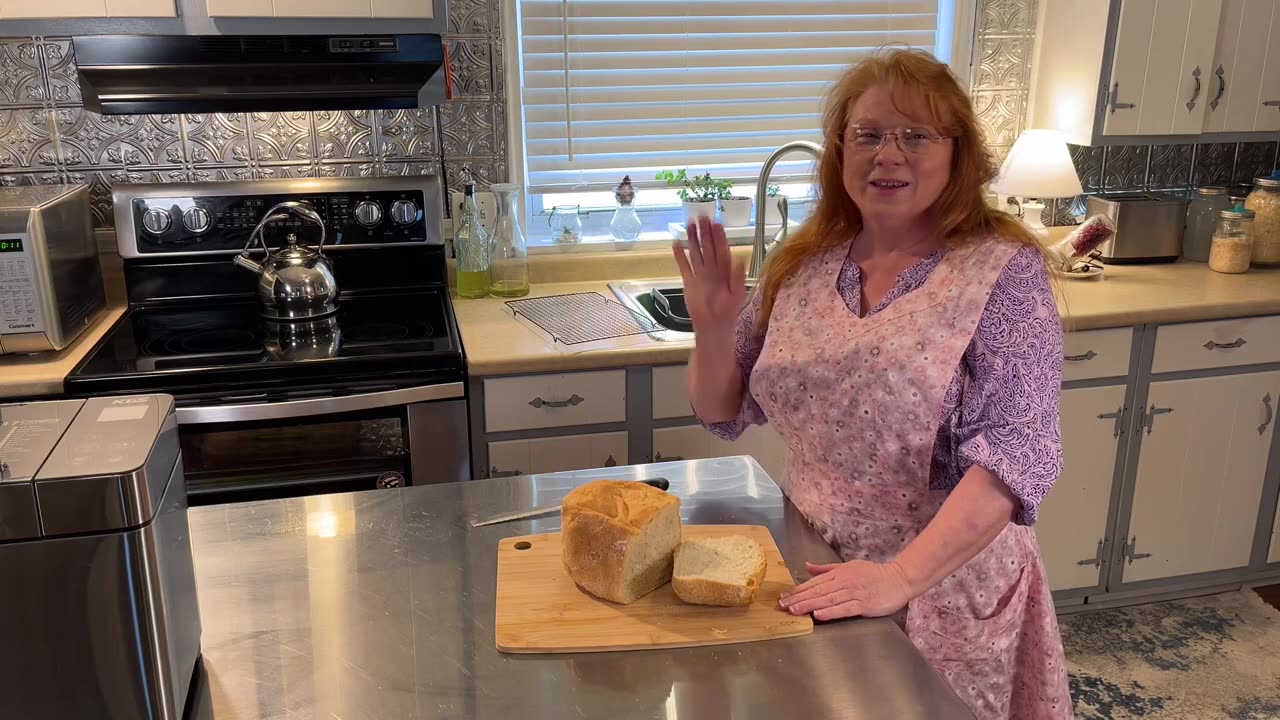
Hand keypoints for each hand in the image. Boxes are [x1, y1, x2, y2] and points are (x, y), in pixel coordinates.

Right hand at [673, 217, 746, 337]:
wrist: (714, 326)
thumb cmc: (728, 311)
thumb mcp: (737, 294)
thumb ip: (737, 276)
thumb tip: (738, 259)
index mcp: (725, 270)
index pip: (721, 249)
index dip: (719, 236)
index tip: (716, 223)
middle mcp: (712, 269)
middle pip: (708, 247)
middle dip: (705, 232)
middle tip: (701, 215)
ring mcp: (700, 274)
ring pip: (696, 252)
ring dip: (692, 239)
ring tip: (689, 224)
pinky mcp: (689, 281)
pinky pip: (684, 265)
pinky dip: (680, 255)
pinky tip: (676, 243)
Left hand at [778, 560, 915, 620]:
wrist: (899, 578)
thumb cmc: (874, 573)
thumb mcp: (848, 566)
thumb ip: (826, 569)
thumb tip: (806, 566)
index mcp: (839, 573)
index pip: (814, 583)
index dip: (798, 590)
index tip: (783, 597)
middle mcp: (844, 582)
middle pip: (817, 591)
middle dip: (799, 598)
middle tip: (782, 605)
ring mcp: (854, 593)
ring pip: (828, 599)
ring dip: (810, 605)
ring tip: (795, 610)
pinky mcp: (864, 604)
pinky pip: (845, 608)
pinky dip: (831, 612)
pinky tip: (818, 615)